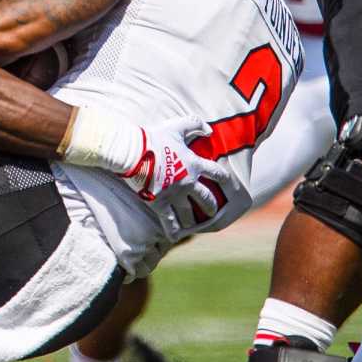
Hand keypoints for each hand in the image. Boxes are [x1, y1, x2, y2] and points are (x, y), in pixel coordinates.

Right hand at [118, 116, 234, 237]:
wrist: (133, 153)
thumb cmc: (153, 138)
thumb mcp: (176, 126)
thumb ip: (195, 124)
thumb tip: (209, 129)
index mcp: (194, 164)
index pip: (217, 173)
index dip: (224, 178)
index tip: (228, 184)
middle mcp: (188, 182)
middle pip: (206, 198)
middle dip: (211, 206)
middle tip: (213, 212)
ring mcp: (174, 195)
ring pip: (189, 213)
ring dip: (193, 220)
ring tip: (194, 226)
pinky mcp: (159, 203)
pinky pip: (169, 221)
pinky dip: (173, 231)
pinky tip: (175, 237)